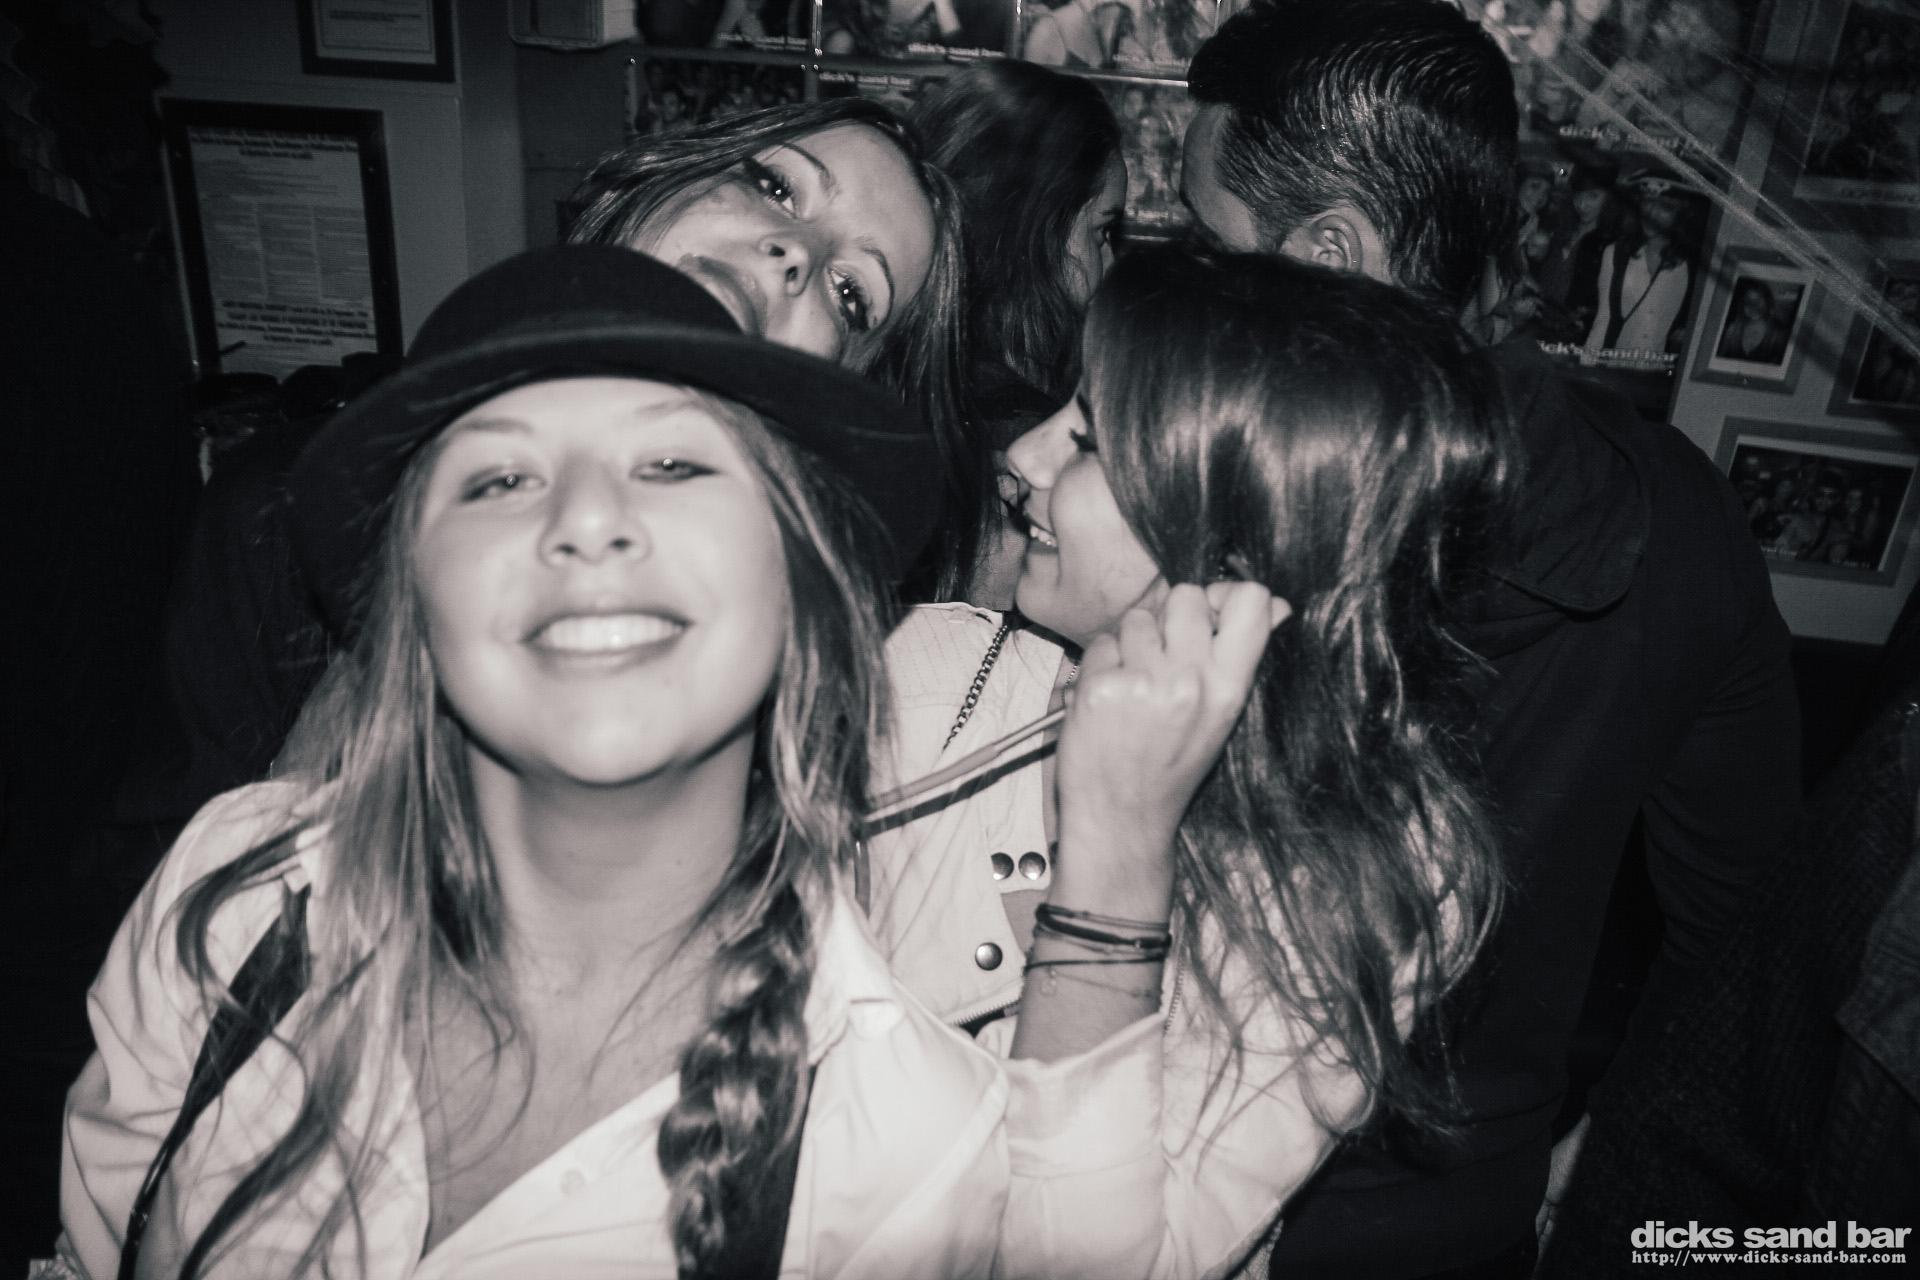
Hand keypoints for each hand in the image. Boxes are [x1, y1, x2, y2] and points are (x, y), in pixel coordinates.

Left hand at [1052, 582, 1289, 898]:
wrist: (1123, 819)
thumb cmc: (1170, 767)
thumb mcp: (1222, 715)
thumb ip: (1242, 657)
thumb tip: (1280, 604)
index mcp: (1229, 687)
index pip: (1251, 600)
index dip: (1226, 594)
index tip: (1209, 615)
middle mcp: (1191, 681)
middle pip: (1185, 595)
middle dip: (1170, 617)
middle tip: (1162, 658)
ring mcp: (1143, 683)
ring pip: (1137, 618)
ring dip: (1131, 643)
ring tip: (1134, 686)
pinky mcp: (1099, 689)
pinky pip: (1100, 644)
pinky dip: (1099, 666)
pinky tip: (1108, 700)